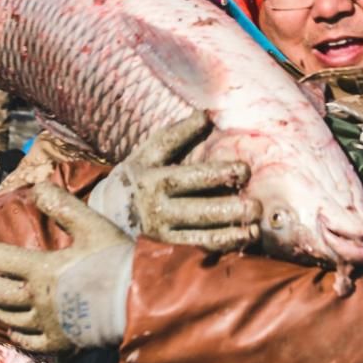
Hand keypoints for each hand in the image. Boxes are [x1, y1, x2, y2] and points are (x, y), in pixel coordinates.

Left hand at [0, 183, 132, 354]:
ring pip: (11, 319)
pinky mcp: (62, 341)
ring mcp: (48, 324)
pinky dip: (19, 336)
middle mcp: (38, 300)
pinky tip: (15, 332)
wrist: (138, 303)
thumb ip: (63, 206)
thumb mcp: (91, 226)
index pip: (0, 259)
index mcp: (42, 271)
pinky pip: (32, 342)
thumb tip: (38, 187)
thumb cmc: (116, 261)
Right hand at [90, 111, 258, 250]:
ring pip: (202, 233)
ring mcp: (163, 231)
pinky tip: (245, 237)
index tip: (244, 169)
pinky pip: (200, 248)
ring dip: (232, 230)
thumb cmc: (138, 178)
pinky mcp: (169, 248)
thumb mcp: (149, 154)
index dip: (219, 173)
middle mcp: (157, 207)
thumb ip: (178, 135)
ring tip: (255, 224)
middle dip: (230, 208)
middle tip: (256, 205)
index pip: (191, 177)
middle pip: (198, 210)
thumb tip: (207, 114)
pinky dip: (225, 244)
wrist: (106, 217)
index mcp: (153, 178)